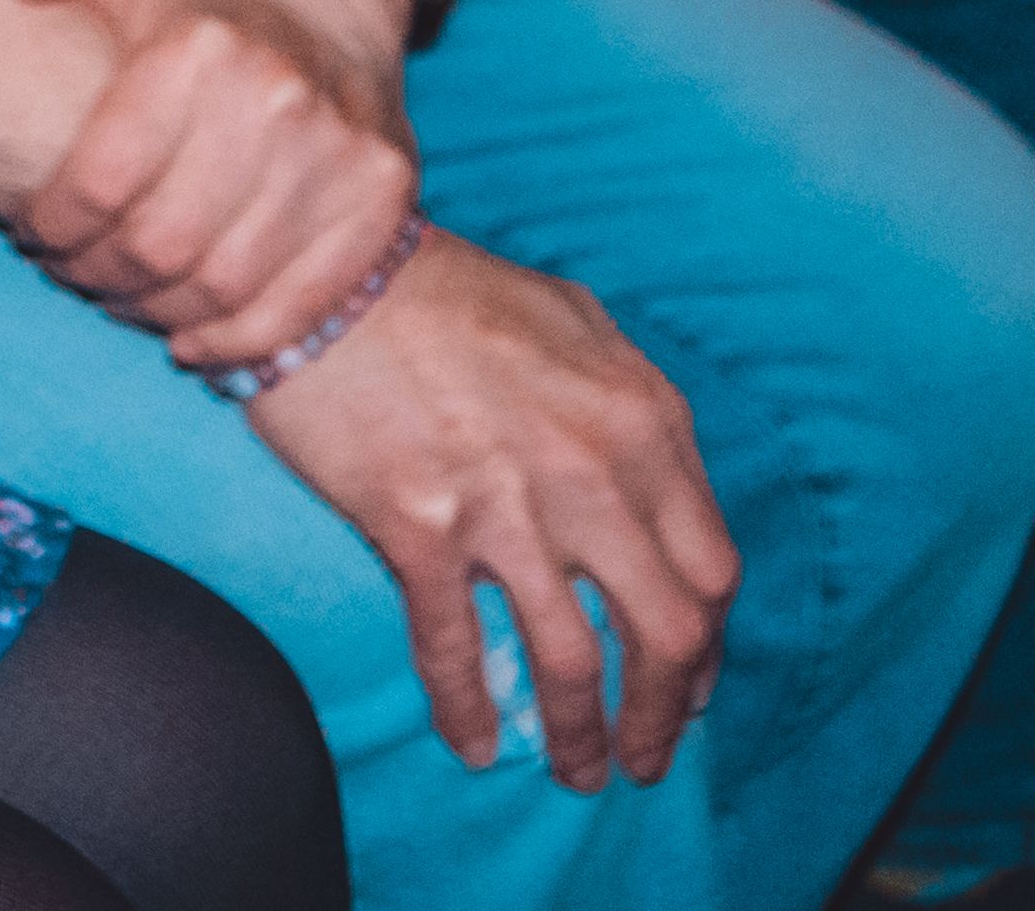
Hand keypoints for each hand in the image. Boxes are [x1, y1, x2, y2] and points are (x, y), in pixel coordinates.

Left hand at [1, 0, 418, 358]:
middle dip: (97, 273)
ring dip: (157, 312)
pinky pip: (296, 308)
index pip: (102, 177)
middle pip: (160, 242)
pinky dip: (235, 341)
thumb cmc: (196, 7)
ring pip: (222, 286)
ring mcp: (340, 155)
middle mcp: (278, 98)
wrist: (326, 11)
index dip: (52, 222)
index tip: (32, 230)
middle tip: (73, 274)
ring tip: (123, 298)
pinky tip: (189, 339)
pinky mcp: (382, 205)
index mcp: (200, 44)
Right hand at [243, 238, 737, 790]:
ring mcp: (506, 505)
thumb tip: (658, 473)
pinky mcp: (419, 525)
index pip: (711, 568)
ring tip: (576, 772)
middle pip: (667, 632)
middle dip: (664, 712)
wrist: (323, 262)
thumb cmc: (446, 287)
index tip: (687, 683)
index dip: (708, 644)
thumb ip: (632, 398)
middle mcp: (592, 472)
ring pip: (572, 659)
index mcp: (641, 421)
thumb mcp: (574, 319)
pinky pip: (455, 646)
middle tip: (645, 756)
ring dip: (582, 734)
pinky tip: (473, 745)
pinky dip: (467, 708)